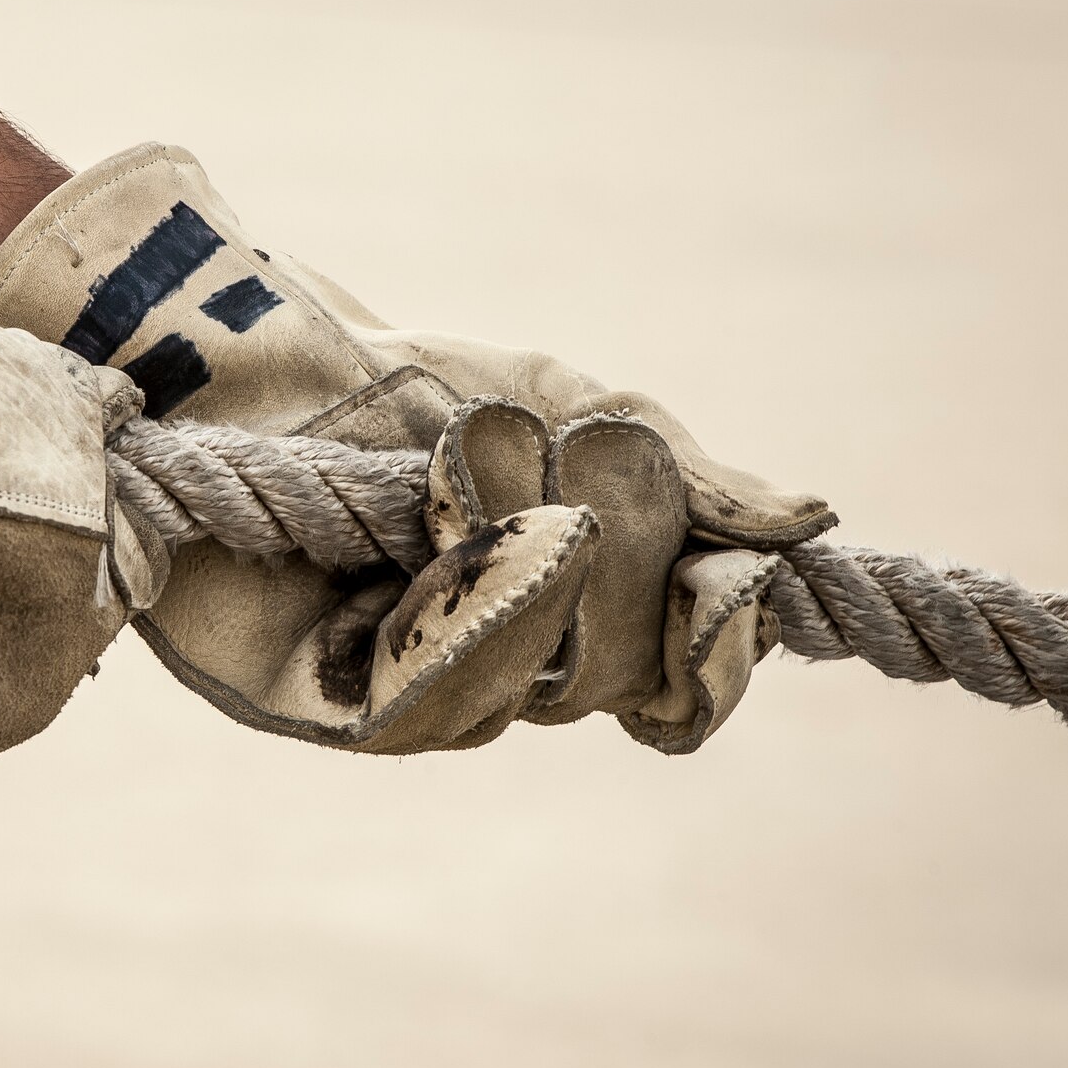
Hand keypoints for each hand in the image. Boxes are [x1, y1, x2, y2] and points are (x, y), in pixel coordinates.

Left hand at [0, 144, 833, 753]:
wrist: (252, 359)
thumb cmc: (414, 379)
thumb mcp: (574, 404)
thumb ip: (687, 476)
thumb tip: (816, 523)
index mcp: (570, 606)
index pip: (678, 682)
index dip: (717, 644)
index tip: (729, 578)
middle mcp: (503, 662)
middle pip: (619, 683)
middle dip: (623, 563)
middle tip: (581, 457)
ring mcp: (416, 685)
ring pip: (534, 698)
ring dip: (544, 577)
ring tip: (510, 480)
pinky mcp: (328, 702)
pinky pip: (433, 709)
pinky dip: (471, 623)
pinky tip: (466, 550)